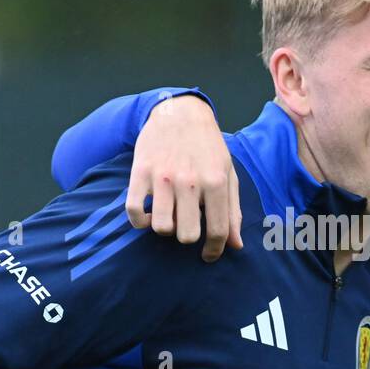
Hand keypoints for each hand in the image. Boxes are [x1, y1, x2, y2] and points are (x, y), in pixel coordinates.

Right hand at [127, 94, 241, 261]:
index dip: (215, 250)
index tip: (209, 255)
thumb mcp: (228, 174)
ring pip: (162, 227)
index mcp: (216, 181)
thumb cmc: (208, 148)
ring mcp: (163, 177)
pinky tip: (150, 216)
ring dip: (167, 229)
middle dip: (189, 236)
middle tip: (189, 225)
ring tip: (171, 219)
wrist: (180, 113)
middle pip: (187, 235)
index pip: (218, 230)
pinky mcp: (140, 172)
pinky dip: (141, 222)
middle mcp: (190, 181)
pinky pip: (134, 211)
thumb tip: (235, 246)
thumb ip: (234, 211)